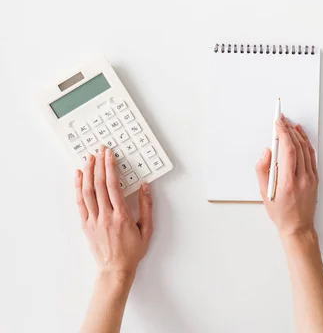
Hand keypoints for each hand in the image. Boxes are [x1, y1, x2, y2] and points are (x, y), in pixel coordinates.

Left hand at [75, 147, 152, 277]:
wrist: (115, 269)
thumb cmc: (133, 251)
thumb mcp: (147, 229)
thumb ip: (146, 206)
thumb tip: (145, 187)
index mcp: (121, 216)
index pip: (113, 186)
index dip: (110, 168)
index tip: (110, 155)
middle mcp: (105, 216)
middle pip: (99, 185)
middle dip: (99, 165)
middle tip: (100, 150)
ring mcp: (93, 220)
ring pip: (88, 192)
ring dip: (88, 173)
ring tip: (89, 158)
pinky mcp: (86, 225)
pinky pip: (80, 203)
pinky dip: (78, 187)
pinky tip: (79, 176)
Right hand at [256, 115, 318, 236]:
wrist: (298, 227)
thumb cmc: (281, 213)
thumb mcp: (264, 194)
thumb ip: (263, 171)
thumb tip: (266, 152)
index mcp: (288, 182)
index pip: (288, 151)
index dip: (283, 134)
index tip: (278, 123)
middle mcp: (302, 179)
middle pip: (298, 147)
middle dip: (288, 130)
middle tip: (281, 120)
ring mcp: (311, 178)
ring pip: (306, 150)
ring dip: (297, 134)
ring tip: (290, 124)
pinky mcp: (315, 178)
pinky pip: (311, 156)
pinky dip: (306, 144)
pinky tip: (301, 136)